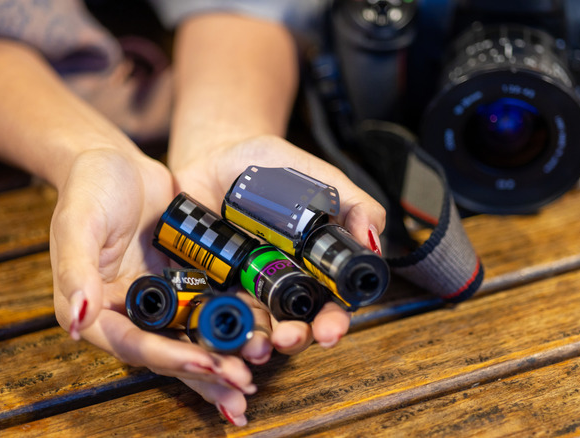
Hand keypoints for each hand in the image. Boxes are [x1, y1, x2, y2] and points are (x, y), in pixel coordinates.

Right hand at [49, 148, 256, 423]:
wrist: (119, 163)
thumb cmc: (89, 189)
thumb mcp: (79, 223)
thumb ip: (76, 269)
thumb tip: (75, 320)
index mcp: (98, 310)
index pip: (136, 345)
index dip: (172, 357)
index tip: (207, 364)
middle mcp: (131, 313)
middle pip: (170, 352)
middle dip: (206, 372)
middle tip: (242, 385)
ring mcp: (162, 301)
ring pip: (195, 338)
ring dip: (223, 360)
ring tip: (254, 380)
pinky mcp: (186, 284)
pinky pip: (212, 309)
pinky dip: (234, 326)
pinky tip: (263, 338)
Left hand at [172, 134, 386, 358]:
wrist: (211, 156)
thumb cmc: (267, 167)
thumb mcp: (317, 176)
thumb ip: (352, 204)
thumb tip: (372, 244)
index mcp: (312, 266)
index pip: (330, 305)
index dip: (334, 321)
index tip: (332, 330)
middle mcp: (280, 283)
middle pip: (294, 324)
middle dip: (297, 338)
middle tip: (290, 338)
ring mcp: (242, 287)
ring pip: (255, 327)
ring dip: (259, 342)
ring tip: (258, 345)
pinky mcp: (208, 285)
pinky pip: (213, 313)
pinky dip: (217, 326)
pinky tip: (220, 330)